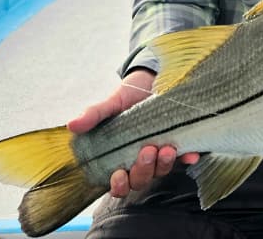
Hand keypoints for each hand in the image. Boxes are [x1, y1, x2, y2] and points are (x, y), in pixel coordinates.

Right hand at [68, 68, 198, 197]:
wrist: (154, 78)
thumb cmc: (129, 95)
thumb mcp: (112, 103)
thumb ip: (94, 115)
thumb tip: (72, 125)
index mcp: (120, 156)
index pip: (118, 182)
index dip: (119, 185)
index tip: (118, 175)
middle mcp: (140, 160)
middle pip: (141, 180)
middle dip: (143, 170)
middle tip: (146, 150)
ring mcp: (160, 154)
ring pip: (161, 171)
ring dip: (164, 164)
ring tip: (166, 148)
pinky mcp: (180, 145)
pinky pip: (185, 157)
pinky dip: (188, 158)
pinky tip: (191, 154)